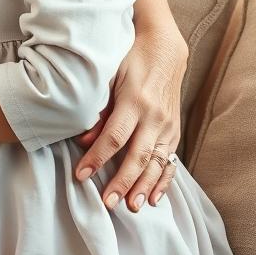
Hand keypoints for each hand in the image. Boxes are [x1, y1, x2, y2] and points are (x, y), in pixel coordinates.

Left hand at [73, 23, 186, 212]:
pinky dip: (163, 180)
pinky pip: (171, 160)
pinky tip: (154, 197)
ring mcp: (168, 124)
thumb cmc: (130, 58)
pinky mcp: (175, 129)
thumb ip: (99, 107)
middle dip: (122, 181)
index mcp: (135, 100)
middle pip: (137, 155)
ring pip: (156, 162)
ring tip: (131, 206)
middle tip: (108, 203)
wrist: (164, 47)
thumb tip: (84, 139)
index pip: (114, 136)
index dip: (98, 158)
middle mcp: (155, 115)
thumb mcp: (110, 74)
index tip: (81, 175)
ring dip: (144, 186)